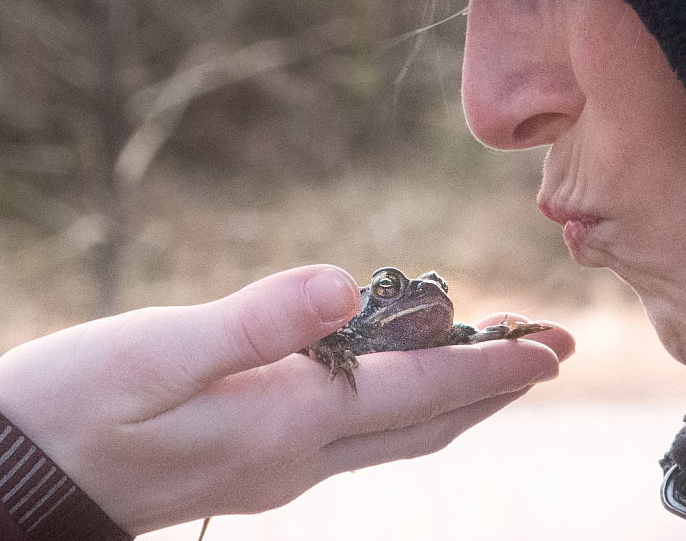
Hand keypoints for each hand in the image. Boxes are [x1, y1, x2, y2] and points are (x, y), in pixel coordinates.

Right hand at [0, 265, 572, 534]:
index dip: (491, 371)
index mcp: (284, 423)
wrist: (13, 482)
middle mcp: (296, 455)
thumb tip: (341, 285)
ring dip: (456, 399)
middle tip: (549, 353)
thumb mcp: (156, 355)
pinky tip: (404, 380)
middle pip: (426, 424)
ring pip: (398, 435)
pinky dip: (405, 404)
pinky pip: (360, 434)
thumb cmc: (73, 411)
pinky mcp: (254, 461)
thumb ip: (255, 322)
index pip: (418, 395)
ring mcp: (278, 466)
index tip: (550, 349)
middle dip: (495, 389)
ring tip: (498, 365)